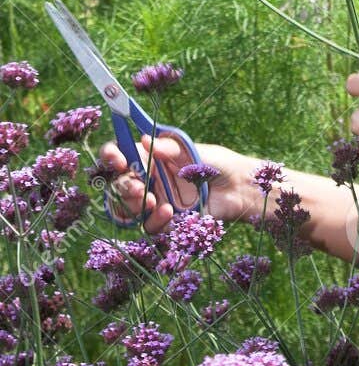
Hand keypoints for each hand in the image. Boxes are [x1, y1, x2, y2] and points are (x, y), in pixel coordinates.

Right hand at [96, 135, 254, 232]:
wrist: (240, 189)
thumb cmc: (217, 163)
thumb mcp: (193, 151)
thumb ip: (170, 147)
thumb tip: (144, 139)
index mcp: (150, 158)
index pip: (120, 155)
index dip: (111, 157)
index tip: (117, 160)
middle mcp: (148, 180)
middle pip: (118, 184)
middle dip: (122, 186)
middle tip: (137, 188)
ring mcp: (155, 202)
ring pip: (128, 208)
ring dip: (134, 205)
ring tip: (152, 201)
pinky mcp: (166, 222)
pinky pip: (149, 226)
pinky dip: (154, 221)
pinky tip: (170, 212)